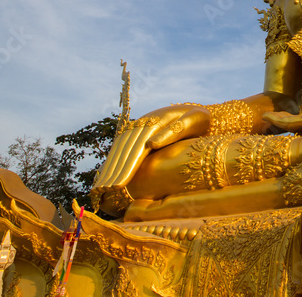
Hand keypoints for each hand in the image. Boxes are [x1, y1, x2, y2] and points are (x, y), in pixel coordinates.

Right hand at [91, 104, 209, 205]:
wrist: (200, 112)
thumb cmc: (199, 119)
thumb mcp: (193, 121)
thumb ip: (174, 131)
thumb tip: (150, 144)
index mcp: (156, 120)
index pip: (138, 148)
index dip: (127, 167)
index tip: (119, 184)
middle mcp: (144, 121)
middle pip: (125, 148)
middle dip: (114, 170)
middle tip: (105, 191)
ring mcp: (140, 124)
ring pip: (121, 147)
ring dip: (110, 166)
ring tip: (101, 185)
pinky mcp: (139, 129)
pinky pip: (123, 145)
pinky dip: (114, 159)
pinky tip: (107, 172)